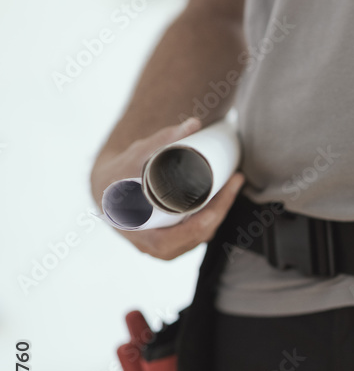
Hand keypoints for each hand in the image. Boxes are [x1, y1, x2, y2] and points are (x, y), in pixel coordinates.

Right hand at [91, 118, 245, 259]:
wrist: (101, 189)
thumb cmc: (116, 175)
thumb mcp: (135, 157)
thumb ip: (163, 140)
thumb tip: (194, 123)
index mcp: (146, 237)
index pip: (193, 230)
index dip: (217, 209)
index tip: (230, 184)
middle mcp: (157, 248)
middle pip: (203, 232)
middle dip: (224, 205)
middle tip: (236, 178)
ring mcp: (164, 247)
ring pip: (201, 234)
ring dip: (221, 211)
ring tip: (232, 183)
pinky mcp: (169, 240)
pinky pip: (195, 233)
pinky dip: (210, 217)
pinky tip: (223, 201)